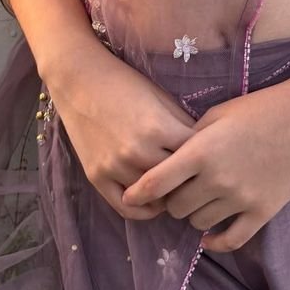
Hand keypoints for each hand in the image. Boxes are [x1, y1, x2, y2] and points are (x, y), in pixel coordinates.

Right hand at [47, 39, 196, 221]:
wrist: (79, 80)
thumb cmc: (124, 83)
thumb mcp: (160, 97)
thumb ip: (181, 124)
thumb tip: (203, 149)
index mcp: (158, 128)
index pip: (195, 157)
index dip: (206, 159)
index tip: (210, 161)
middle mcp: (137, 151)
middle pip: (176, 181)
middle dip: (189, 181)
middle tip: (197, 181)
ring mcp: (115, 167)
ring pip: (153, 197)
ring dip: (167, 195)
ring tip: (176, 190)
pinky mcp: (96, 177)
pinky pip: (126, 207)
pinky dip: (143, 209)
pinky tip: (153, 201)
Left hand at [121, 76, 289, 251]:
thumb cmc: (261, 107)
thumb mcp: (219, 113)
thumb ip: (191, 138)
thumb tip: (171, 159)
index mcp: (202, 151)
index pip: (156, 181)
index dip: (137, 192)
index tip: (128, 197)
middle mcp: (217, 179)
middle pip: (176, 207)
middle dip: (171, 200)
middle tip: (176, 191)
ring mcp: (241, 199)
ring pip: (199, 223)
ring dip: (194, 215)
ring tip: (199, 201)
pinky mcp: (263, 212)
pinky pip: (231, 240)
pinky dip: (216, 242)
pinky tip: (209, 237)